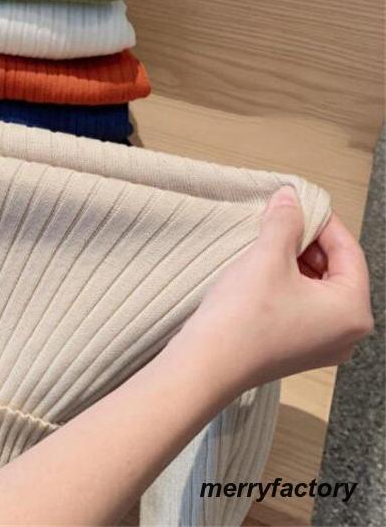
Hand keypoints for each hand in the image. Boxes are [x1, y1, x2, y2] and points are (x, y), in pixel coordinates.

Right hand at [173, 186, 373, 392]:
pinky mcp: (297, 350)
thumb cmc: (243, 316)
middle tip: (279, 220)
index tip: (298, 203)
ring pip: (316, 288)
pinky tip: (260, 271)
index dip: (322, 222)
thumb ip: (285, 221)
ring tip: (265, 243)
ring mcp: (322, 345)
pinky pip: (302, 307)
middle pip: (335, 271)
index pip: (349, 252)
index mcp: (352, 311)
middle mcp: (346, 333)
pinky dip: (286, 284)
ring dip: (293, 261)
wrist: (207, 364)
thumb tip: (290, 197)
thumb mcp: (267, 256)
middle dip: (307, 242)